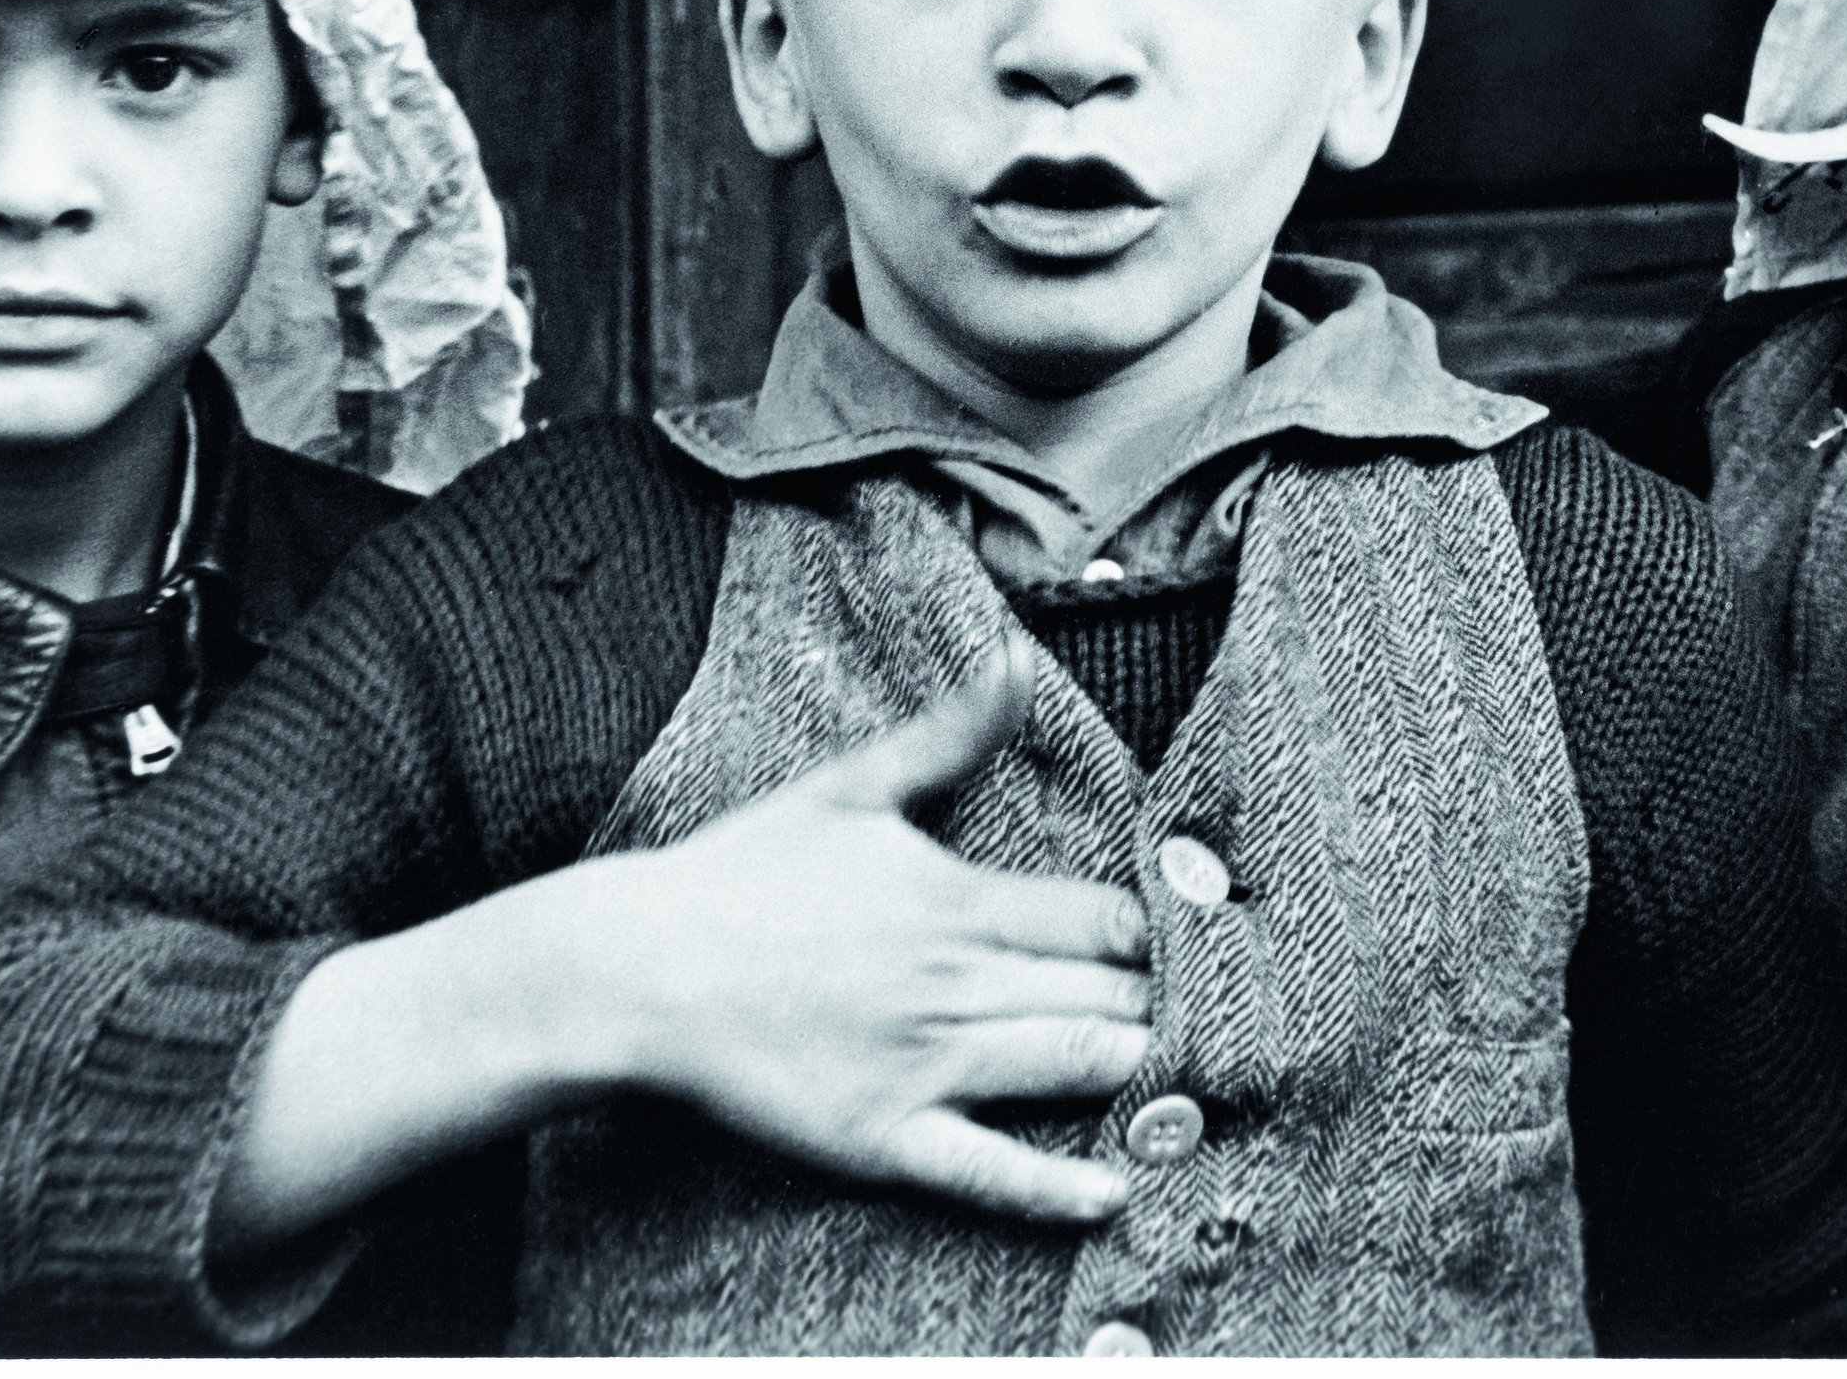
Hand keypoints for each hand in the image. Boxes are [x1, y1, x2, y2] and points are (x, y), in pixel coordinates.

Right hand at [588, 643, 1154, 1221]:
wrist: (639, 968)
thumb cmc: (739, 874)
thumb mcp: (850, 786)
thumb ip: (950, 731)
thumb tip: (1016, 655)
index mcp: (959, 897)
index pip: (1104, 919)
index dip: (1156, 935)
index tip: (1192, 942)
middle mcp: (954, 981)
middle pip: (1103, 993)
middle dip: (1159, 1002)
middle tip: (1207, 1017)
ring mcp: (921, 1063)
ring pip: (1066, 1065)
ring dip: (1134, 1070)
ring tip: (1179, 1080)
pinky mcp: (881, 1135)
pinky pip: (986, 1169)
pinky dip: (1055, 1186)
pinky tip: (1111, 1191)